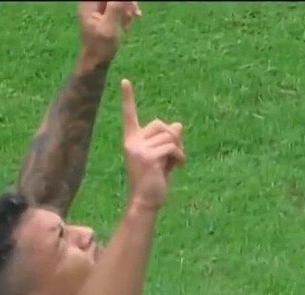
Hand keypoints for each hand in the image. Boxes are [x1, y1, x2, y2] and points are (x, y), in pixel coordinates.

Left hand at [78, 1, 141, 63]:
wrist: (95, 62)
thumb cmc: (101, 47)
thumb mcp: (109, 26)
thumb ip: (116, 6)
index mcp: (89, 4)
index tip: (130, 5)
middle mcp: (92, 4)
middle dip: (125, 3)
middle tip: (134, 12)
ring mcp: (97, 9)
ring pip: (116, 1)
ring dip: (127, 8)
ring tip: (130, 22)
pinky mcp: (104, 15)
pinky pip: (117, 7)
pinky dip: (124, 14)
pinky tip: (127, 24)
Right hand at [120, 79, 184, 210]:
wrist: (145, 201)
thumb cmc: (153, 181)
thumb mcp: (163, 157)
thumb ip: (169, 141)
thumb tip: (178, 124)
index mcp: (132, 140)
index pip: (129, 115)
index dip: (128, 98)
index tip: (125, 81)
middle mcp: (132, 142)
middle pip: (160, 123)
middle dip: (172, 136)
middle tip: (175, 154)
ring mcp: (138, 149)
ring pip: (169, 135)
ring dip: (178, 148)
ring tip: (176, 163)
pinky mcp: (147, 157)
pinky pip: (171, 146)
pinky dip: (179, 156)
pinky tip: (177, 167)